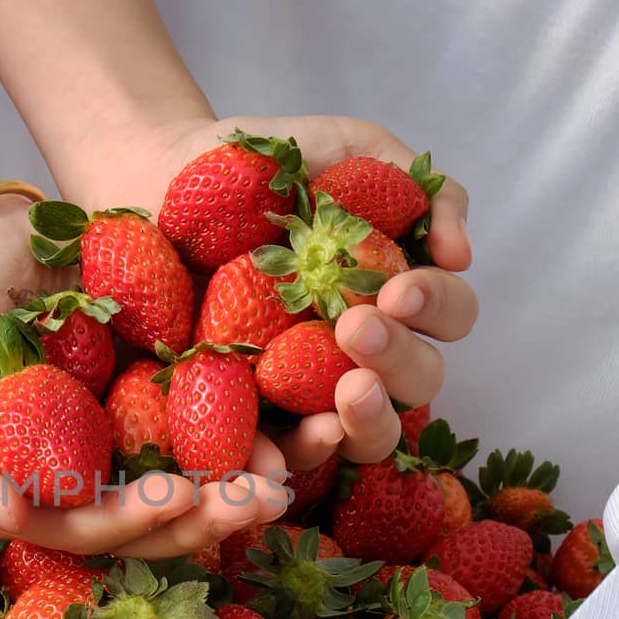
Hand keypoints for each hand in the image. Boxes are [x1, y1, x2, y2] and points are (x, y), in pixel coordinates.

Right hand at [0, 195, 289, 557]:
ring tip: (304, 459)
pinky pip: (239, 406)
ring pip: (213, 472)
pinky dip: (276, 411)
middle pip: (168, 516)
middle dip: (217, 513)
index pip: (98, 532)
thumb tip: (2, 521)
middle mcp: (107, 479)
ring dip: (260, 473)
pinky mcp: (188, 383)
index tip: (182, 499)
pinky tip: (315, 399)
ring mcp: (151, 434)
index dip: (140, 525)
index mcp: (49, 499)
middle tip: (263, 497)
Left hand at [69, 114, 476, 471]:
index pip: (447, 317)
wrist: (158, 173)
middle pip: (415, 384)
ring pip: (361, 437)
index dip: (438, 308)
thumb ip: (420, 187)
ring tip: (345, 399)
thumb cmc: (261, 165)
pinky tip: (269, 466)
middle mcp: (357, 350)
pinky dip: (277, 466)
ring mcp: (301, 390)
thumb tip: (461, 255)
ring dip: (365, 425)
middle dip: (399, 362)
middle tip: (358, 329)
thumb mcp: (351, 151)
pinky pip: (268, 457)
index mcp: (392, 294)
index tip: (398, 288)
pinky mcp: (238, 415)